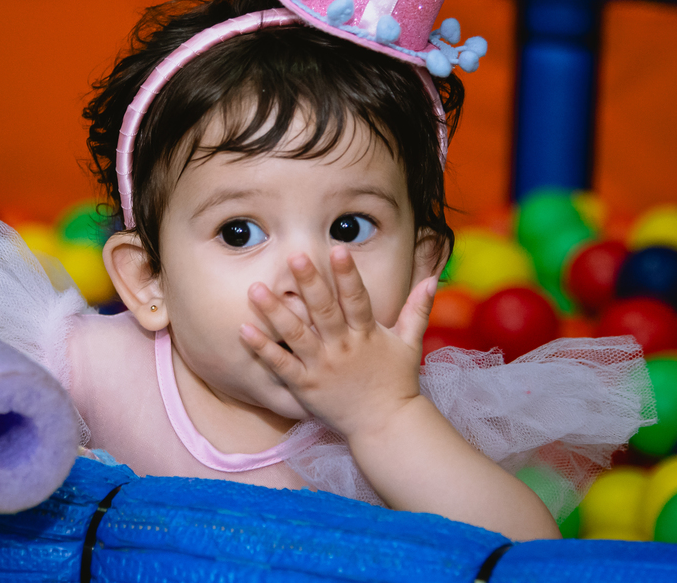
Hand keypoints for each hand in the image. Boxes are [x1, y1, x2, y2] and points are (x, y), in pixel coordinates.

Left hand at [239, 245, 437, 438]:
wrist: (386, 427)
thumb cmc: (397, 382)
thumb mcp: (410, 344)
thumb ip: (417, 310)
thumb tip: (433, 279)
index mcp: (366, 334)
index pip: (357, 299)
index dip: (348, 275)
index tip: (338, 249)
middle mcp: (342, 348)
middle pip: (324, 311)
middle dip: (310, 283)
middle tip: (294, 256)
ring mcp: (322, 367)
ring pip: (296, 335)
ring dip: (275, 312)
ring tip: (255, 289)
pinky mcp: (305, 386)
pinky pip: (280, 365)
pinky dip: (262, 349)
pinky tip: (243, 330)